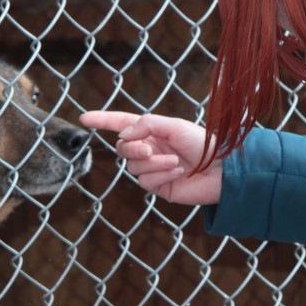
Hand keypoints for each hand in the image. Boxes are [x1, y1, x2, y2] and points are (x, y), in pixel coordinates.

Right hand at [79, 111, 221, 205]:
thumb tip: (123, 135)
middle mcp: (149, 148)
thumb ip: (146, 125)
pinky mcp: (158, 186)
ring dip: (153, 163)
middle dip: (132, 148)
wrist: (222, 168)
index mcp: (152, 131)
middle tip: (149, 149)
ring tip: (175, 162)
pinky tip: (178, 172)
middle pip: (122, 148)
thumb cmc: (203, 143)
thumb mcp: (173, 125)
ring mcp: (152, 168)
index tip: (83, 118)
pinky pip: (146, 182)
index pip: (121, 124)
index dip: (102, 120)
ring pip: (133, 167)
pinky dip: (160, 175)